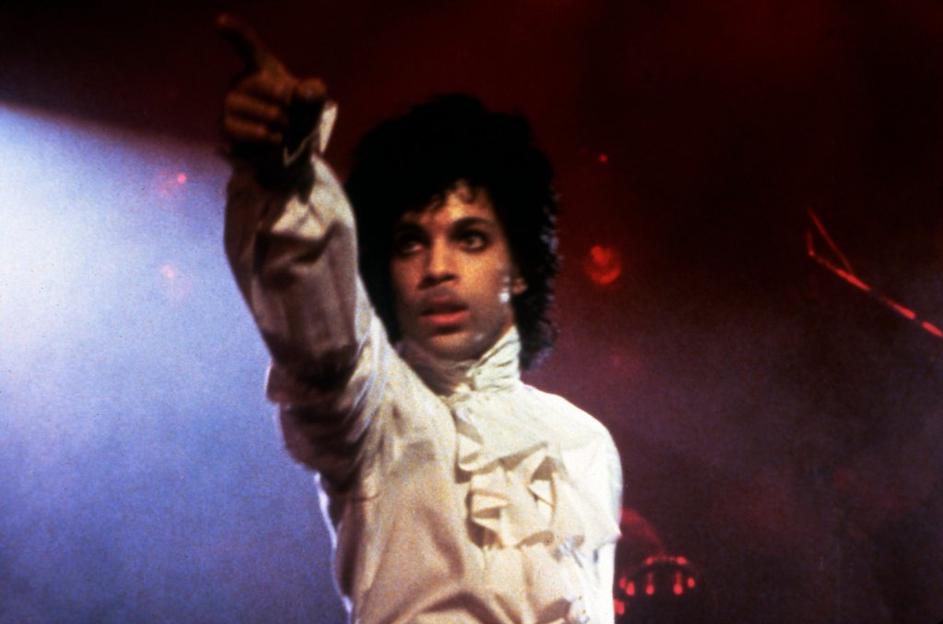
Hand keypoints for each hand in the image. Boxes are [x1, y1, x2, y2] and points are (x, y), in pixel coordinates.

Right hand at [217, 13, 326, 156]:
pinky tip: (273, 139)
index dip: (235, 32)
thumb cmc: (300, 117)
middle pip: (254, 81)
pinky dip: (261, 136)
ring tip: (284, 128)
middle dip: (278, 97)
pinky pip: (237, 129)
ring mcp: (230, 105)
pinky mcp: (225, 128)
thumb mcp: (314, 102)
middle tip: (291, 109)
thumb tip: (301, 93)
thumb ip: (314, 91)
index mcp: (261, 69)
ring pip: (240, 105)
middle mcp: (241, 83)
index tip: (220, 21)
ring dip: (270, 118)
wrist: (292, 151)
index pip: (247, 46)